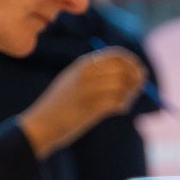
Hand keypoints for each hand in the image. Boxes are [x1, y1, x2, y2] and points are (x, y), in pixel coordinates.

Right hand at [19, 50, 146, 156]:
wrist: (42, 124)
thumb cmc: (60, 105)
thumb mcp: (73, 81)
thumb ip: (97, 75)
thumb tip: (130, 75)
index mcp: (84, 64)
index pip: (117, 55)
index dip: (132, 62)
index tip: (138, 72)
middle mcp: (88, 73)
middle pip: (125, 69)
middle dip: (136, 78)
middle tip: (138, 88)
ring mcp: (90, 89)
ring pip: (124, 86)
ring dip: (129, 95)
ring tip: (122, 103)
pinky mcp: (92, 106)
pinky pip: (119, 102)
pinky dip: (123, 105)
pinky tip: (118, 110)